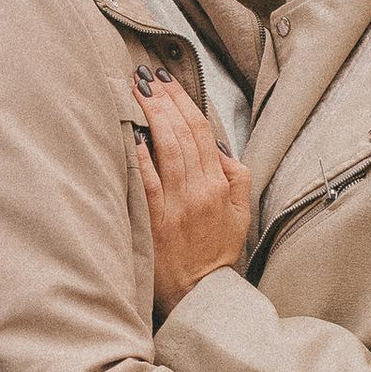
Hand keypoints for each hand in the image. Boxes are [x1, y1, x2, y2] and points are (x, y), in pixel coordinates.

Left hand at [134, 68, 251, 313]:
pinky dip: (140, 155)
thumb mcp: (239, 214)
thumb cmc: (214, 254)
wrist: (200, 295)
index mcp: (219, 186)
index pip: (201, 132)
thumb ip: (235, 176)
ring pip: (166, 150)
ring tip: (136, 91)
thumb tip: (217, 146)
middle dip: (164, 100)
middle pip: (182, 134)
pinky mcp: (154, 221)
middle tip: (146, 76)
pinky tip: (131, 134)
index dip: (184, 102)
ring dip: (151, 117)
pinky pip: (147, 181)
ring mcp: (176, 205)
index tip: (168, 81)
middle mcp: (199, 191)